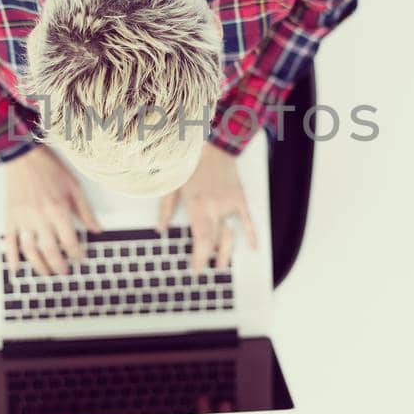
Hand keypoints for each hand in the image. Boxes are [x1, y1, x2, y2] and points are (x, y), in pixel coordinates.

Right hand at [3, 146, 100, 276]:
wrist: (24, 155)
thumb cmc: (50, 168)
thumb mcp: (74, 186)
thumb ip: (86, 210)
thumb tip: (97, 229)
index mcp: (58, 210)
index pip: (70, 242)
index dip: (76, 254)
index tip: (80, 259)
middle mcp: (40, 218)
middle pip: (51, 251)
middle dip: (59, 266)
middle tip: (64, 272)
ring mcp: (23, 219)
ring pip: (30, 251)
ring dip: (39, 266)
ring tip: (47, 272)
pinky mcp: (10, 217)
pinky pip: (10, 242)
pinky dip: (12, 257)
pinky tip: (16, 268)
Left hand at [156, 142, 257, 270]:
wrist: (213, 143)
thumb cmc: (189, 163)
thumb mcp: (172, 185)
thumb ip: (166, 209)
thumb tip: (160, 230)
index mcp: (197, 205)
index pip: (200, 239)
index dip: (200, 257)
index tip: (196, 270)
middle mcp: (215, 207)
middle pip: (214, 240)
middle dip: (210, 257)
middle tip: (207, 270)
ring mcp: (229, 203)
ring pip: (229, 234)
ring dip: (226, 252)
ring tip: (222, 265)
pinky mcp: (239, 197)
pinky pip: (248, 220)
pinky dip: (251, 235)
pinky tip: (253, 248)